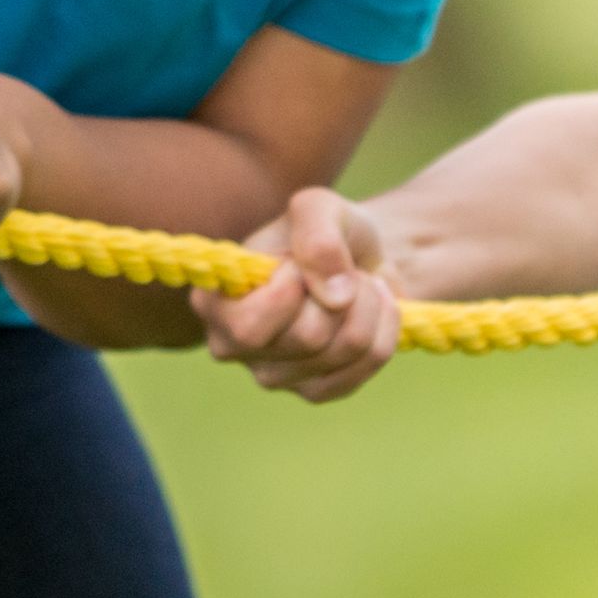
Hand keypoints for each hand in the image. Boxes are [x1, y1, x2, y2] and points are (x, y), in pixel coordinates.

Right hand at [197, 187, 402, 403]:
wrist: (357, 258)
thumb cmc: (324, 232)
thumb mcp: (318, 207)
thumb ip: (318, 235)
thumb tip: (336, 297)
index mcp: (214, 301)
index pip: (248, 326)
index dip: (291, 289)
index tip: (298, 262)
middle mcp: (232, 346)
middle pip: (307, 337)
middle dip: (344, 293)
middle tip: (342, 270)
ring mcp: (272, 375)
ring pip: (343, 350)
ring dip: (369, 306)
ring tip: (360, 284)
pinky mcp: (313, 390)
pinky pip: (364, 368)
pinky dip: (384, 330)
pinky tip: (376, 310)